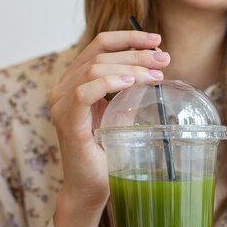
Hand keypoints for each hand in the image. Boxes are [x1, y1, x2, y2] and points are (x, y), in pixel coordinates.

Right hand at [48, 31, 169, 211]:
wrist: (91, 188)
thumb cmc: (106, 155)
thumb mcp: (121, 116)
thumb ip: (130, 93)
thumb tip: (157, 71)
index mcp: (76, 82)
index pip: (99, 46)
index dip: (128, 38)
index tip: (157, 40)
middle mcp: (64, 88)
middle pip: (100, 53)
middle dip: (136, 53)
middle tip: (164, 60)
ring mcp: (62, 103)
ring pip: (94, 68)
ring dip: (129, 67)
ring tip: (155, 75)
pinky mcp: (67, 121)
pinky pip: (83, 91)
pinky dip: (108, 82)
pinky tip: (129, 83)